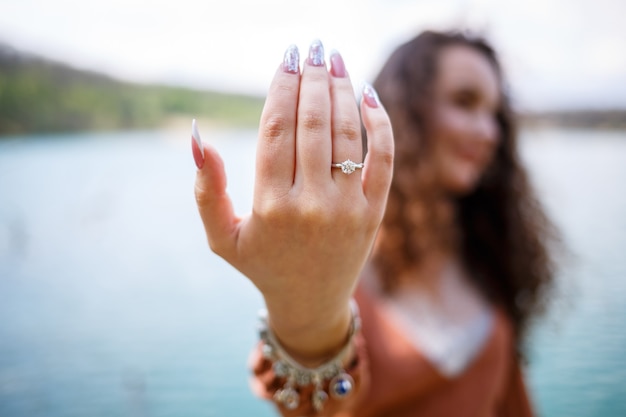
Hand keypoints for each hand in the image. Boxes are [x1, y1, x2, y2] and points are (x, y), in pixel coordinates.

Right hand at [192, 41, 393, 360]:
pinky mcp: (374, 212)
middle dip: (313, 77)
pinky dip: (380, 122)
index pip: (277, 129)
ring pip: (347, 133)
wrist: (310, 302)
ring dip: (343, 89)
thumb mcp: (222, 236)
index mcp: (270, 206)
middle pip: (313, 123)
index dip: (282, 86)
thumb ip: (207, 189)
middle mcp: (311, 204)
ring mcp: (348, 208)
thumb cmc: (261, 264)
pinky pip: (384, 158)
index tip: (286, 57)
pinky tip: (368, 93)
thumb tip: (197, 136)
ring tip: (336, 60)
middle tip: (313, 46)